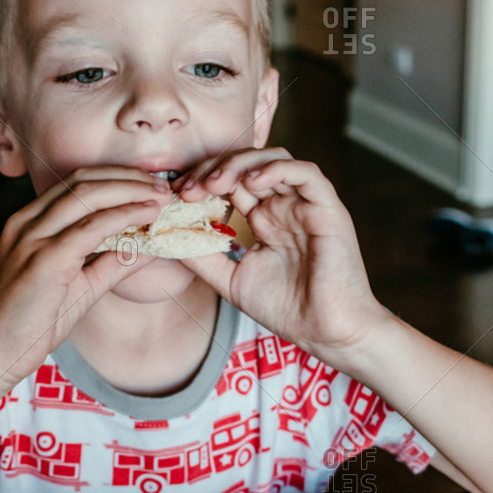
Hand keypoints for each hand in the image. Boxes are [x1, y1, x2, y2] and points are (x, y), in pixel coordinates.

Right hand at [0, 166, 170, 389]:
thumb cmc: (30, 324)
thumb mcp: (79, 287)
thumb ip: (111, 264)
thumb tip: (150, 249)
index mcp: (28, 223)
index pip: (74, 183)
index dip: (115, 177)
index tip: (148, 185)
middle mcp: (26, 223)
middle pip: (82, 180)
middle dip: (127, 177)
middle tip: (162, 187)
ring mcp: (32, 238)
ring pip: (87, 196)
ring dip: (130, 191)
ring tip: (159, 197)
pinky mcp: (44, 260)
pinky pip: (91, 228)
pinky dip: (123, 216)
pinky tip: (145, 217)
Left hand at [175, 148, 387, 368]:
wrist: (327, 333)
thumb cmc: (287, 310)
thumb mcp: (231, 281)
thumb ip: (202, 259)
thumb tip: (165, 239)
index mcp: (264, 219)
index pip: (230, 183)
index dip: (201, 181)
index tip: (176, 196)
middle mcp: (284, 206)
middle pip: (246, 165)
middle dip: (213, 170)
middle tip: (189, 190)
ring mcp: (305, 205)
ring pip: (273, 160)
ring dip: (239, 165)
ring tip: (215, 184)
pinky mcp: (327, 208)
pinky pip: (306, 173)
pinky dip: (277, 169)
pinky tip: (251, 183)